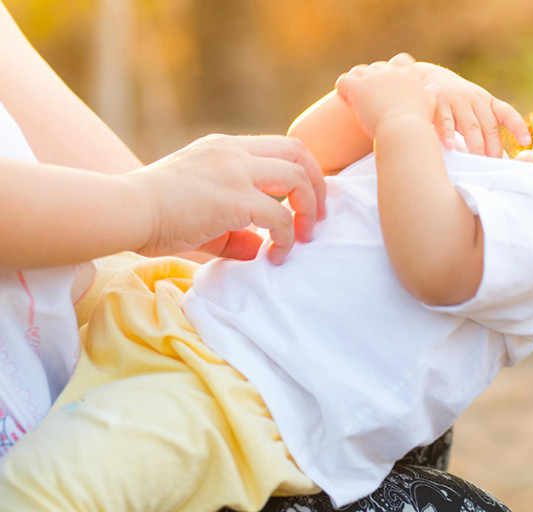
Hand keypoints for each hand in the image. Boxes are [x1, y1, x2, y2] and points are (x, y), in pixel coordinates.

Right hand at [127, 134, 325, 264]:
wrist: (122, 210)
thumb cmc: (151, 213)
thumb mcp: (200, 212)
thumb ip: (234, 229)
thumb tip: (260, 249)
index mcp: (225, 147)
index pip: (279, 147)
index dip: (302, 172)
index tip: (305, 200)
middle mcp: (233, 151)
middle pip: (298, 152)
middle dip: (318, 184)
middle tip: (318, 217)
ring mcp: (234, 171)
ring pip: (297, 178)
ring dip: (308, 210)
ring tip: (302, 238)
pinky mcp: (233, 198)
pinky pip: (279, 216)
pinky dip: (286, 237)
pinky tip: (276, 255)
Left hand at [335, 53, 435, 137]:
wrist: (405, 130)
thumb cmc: (419, 123)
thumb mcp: (430, 105)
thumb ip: (430, 94)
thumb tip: (434, 88)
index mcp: (408, 73)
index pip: (400, 61)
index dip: (392, 72)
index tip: (390, 87)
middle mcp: (390, 71)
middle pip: (375, 68)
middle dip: (373, 82)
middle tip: (373, 100)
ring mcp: (372, 77)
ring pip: (357, 72)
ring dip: (356, 84)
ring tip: (358, 102)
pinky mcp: (357, 87)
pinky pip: (343, 81)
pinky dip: (343, 91)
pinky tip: (349, 103)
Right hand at [413, 61, 531, 156]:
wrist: (427, 77)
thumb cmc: (457, 102)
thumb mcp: (476, 108)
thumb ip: (487, 126)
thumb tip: (498, 157)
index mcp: (487, 102)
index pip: (507, 113)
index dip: (518, 126)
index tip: (526, 141)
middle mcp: (475, 100)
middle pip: (489, 126)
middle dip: (493, 146)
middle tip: (494, 164)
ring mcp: (456, 100)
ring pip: (470, 125)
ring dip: (475, 143)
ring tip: (478, 159)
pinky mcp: (437, 102)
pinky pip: (444, 120)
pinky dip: (448, 133)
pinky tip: (451, 146)